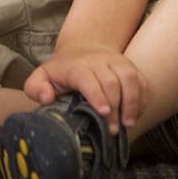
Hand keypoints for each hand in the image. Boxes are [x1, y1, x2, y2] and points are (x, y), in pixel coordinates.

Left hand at [23, 44, 145, 134]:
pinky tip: (135, 114)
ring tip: (129, 123)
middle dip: (115, 107)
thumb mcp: (42, 76)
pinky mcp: (130, 66)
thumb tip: (46, 98)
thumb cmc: (62, 70)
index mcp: (76, 66)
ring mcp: (116, 62)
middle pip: (112, 82)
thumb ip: (36, 87)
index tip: (103, 112)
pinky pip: (141, 81)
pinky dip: (141, 99)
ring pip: (130, 78)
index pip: (87, 78)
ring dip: (132, 102)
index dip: (96, 95)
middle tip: (113, 130)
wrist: (82, 48)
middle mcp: (98, 61)